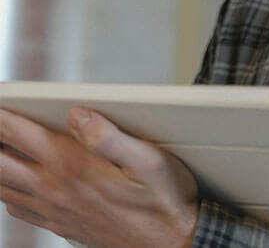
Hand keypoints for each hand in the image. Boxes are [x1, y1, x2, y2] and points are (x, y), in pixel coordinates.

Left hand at [0, 106, 199, 247]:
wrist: (171, 245)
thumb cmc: (164, 201)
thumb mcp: (149, 160)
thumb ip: (109, 135)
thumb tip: (78, 114)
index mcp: (73, 167)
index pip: (21, 135)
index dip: (2, 115)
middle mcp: (55, 189)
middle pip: (0, 162)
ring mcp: (54, 210)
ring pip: (3, 187)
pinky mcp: (60, 224)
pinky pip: (17, 208)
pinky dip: (5, 191)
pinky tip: (12, 183)